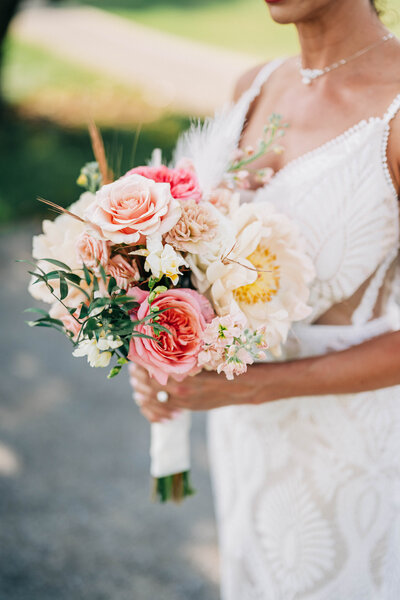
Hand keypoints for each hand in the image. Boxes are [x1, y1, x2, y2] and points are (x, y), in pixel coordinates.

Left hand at [129, 362, 280, 422]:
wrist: (246, 386)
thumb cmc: (227, 363)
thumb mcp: (205, 354)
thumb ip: (185, 356)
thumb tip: (161, 347)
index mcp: (184, 375)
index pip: (153, 371)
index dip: (140, 365)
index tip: (134, 359)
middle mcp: (182, 391)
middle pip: (150, 387)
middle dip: (138, 380)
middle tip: (131, 373)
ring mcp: (186, 403)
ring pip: (155, 402)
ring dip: (143, 395)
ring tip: (136, 389)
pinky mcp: (190, 409)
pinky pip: (165, 413)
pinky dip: (154, 411)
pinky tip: (148, 406)